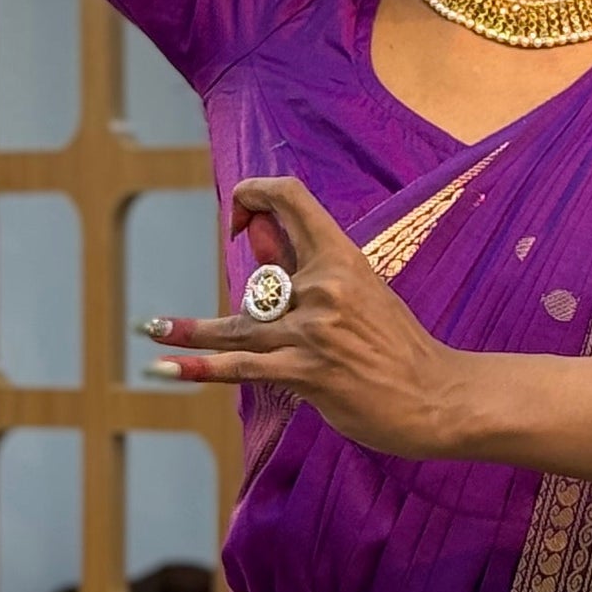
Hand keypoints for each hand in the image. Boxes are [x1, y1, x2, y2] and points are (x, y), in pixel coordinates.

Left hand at [143, 176, 465, 458]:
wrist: (440, 397)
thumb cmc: (399, 347)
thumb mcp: (360, 294)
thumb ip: (306, 269)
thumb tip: (254, 240)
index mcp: (344, 256)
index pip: (291, 197)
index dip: (254, 195)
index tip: (239, 215)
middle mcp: (326, 285)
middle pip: (255, 278)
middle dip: (241, 302)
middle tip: (197, 322)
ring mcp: (315, 330)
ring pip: (237, 326)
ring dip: (189, 331)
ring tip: (151, 329)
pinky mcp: (308, 371)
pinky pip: (242, 366)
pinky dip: (201, 367)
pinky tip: (167, 366)